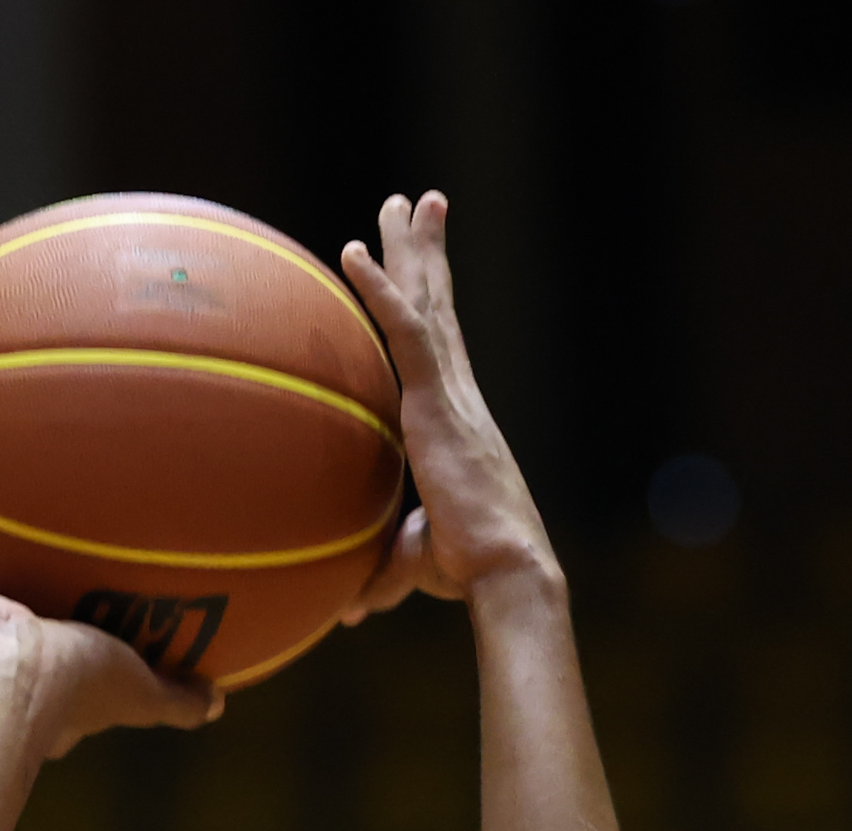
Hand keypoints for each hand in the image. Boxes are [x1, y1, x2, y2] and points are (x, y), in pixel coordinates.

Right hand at [0, 560, 223, 759]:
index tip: (82, 670)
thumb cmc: (77, 686)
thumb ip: (174, 700)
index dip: (77, 690)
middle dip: (14, 653)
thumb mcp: (139, 691)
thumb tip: (217, 705)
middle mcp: (4, 686)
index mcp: (51, 704)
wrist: (14, 676)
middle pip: (10, 667)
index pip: (65, 700)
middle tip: (22, 625)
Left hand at [339, 193, 557, 617]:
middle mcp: (458, 395)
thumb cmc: (469, 572)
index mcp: (455, 421)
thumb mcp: (414, 564)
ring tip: (404, 200)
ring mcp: (450, 393)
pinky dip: (378, 290)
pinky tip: (352, 252)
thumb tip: (347, 609)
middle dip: (427, 253)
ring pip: (427, 303)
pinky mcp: (437, 402)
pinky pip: (404, 332)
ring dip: (412, 249)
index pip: (439, 349)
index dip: (430, 303)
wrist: (504, 570)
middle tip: (417, 204)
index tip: (421, 265)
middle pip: (439, 306)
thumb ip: (380, 573)